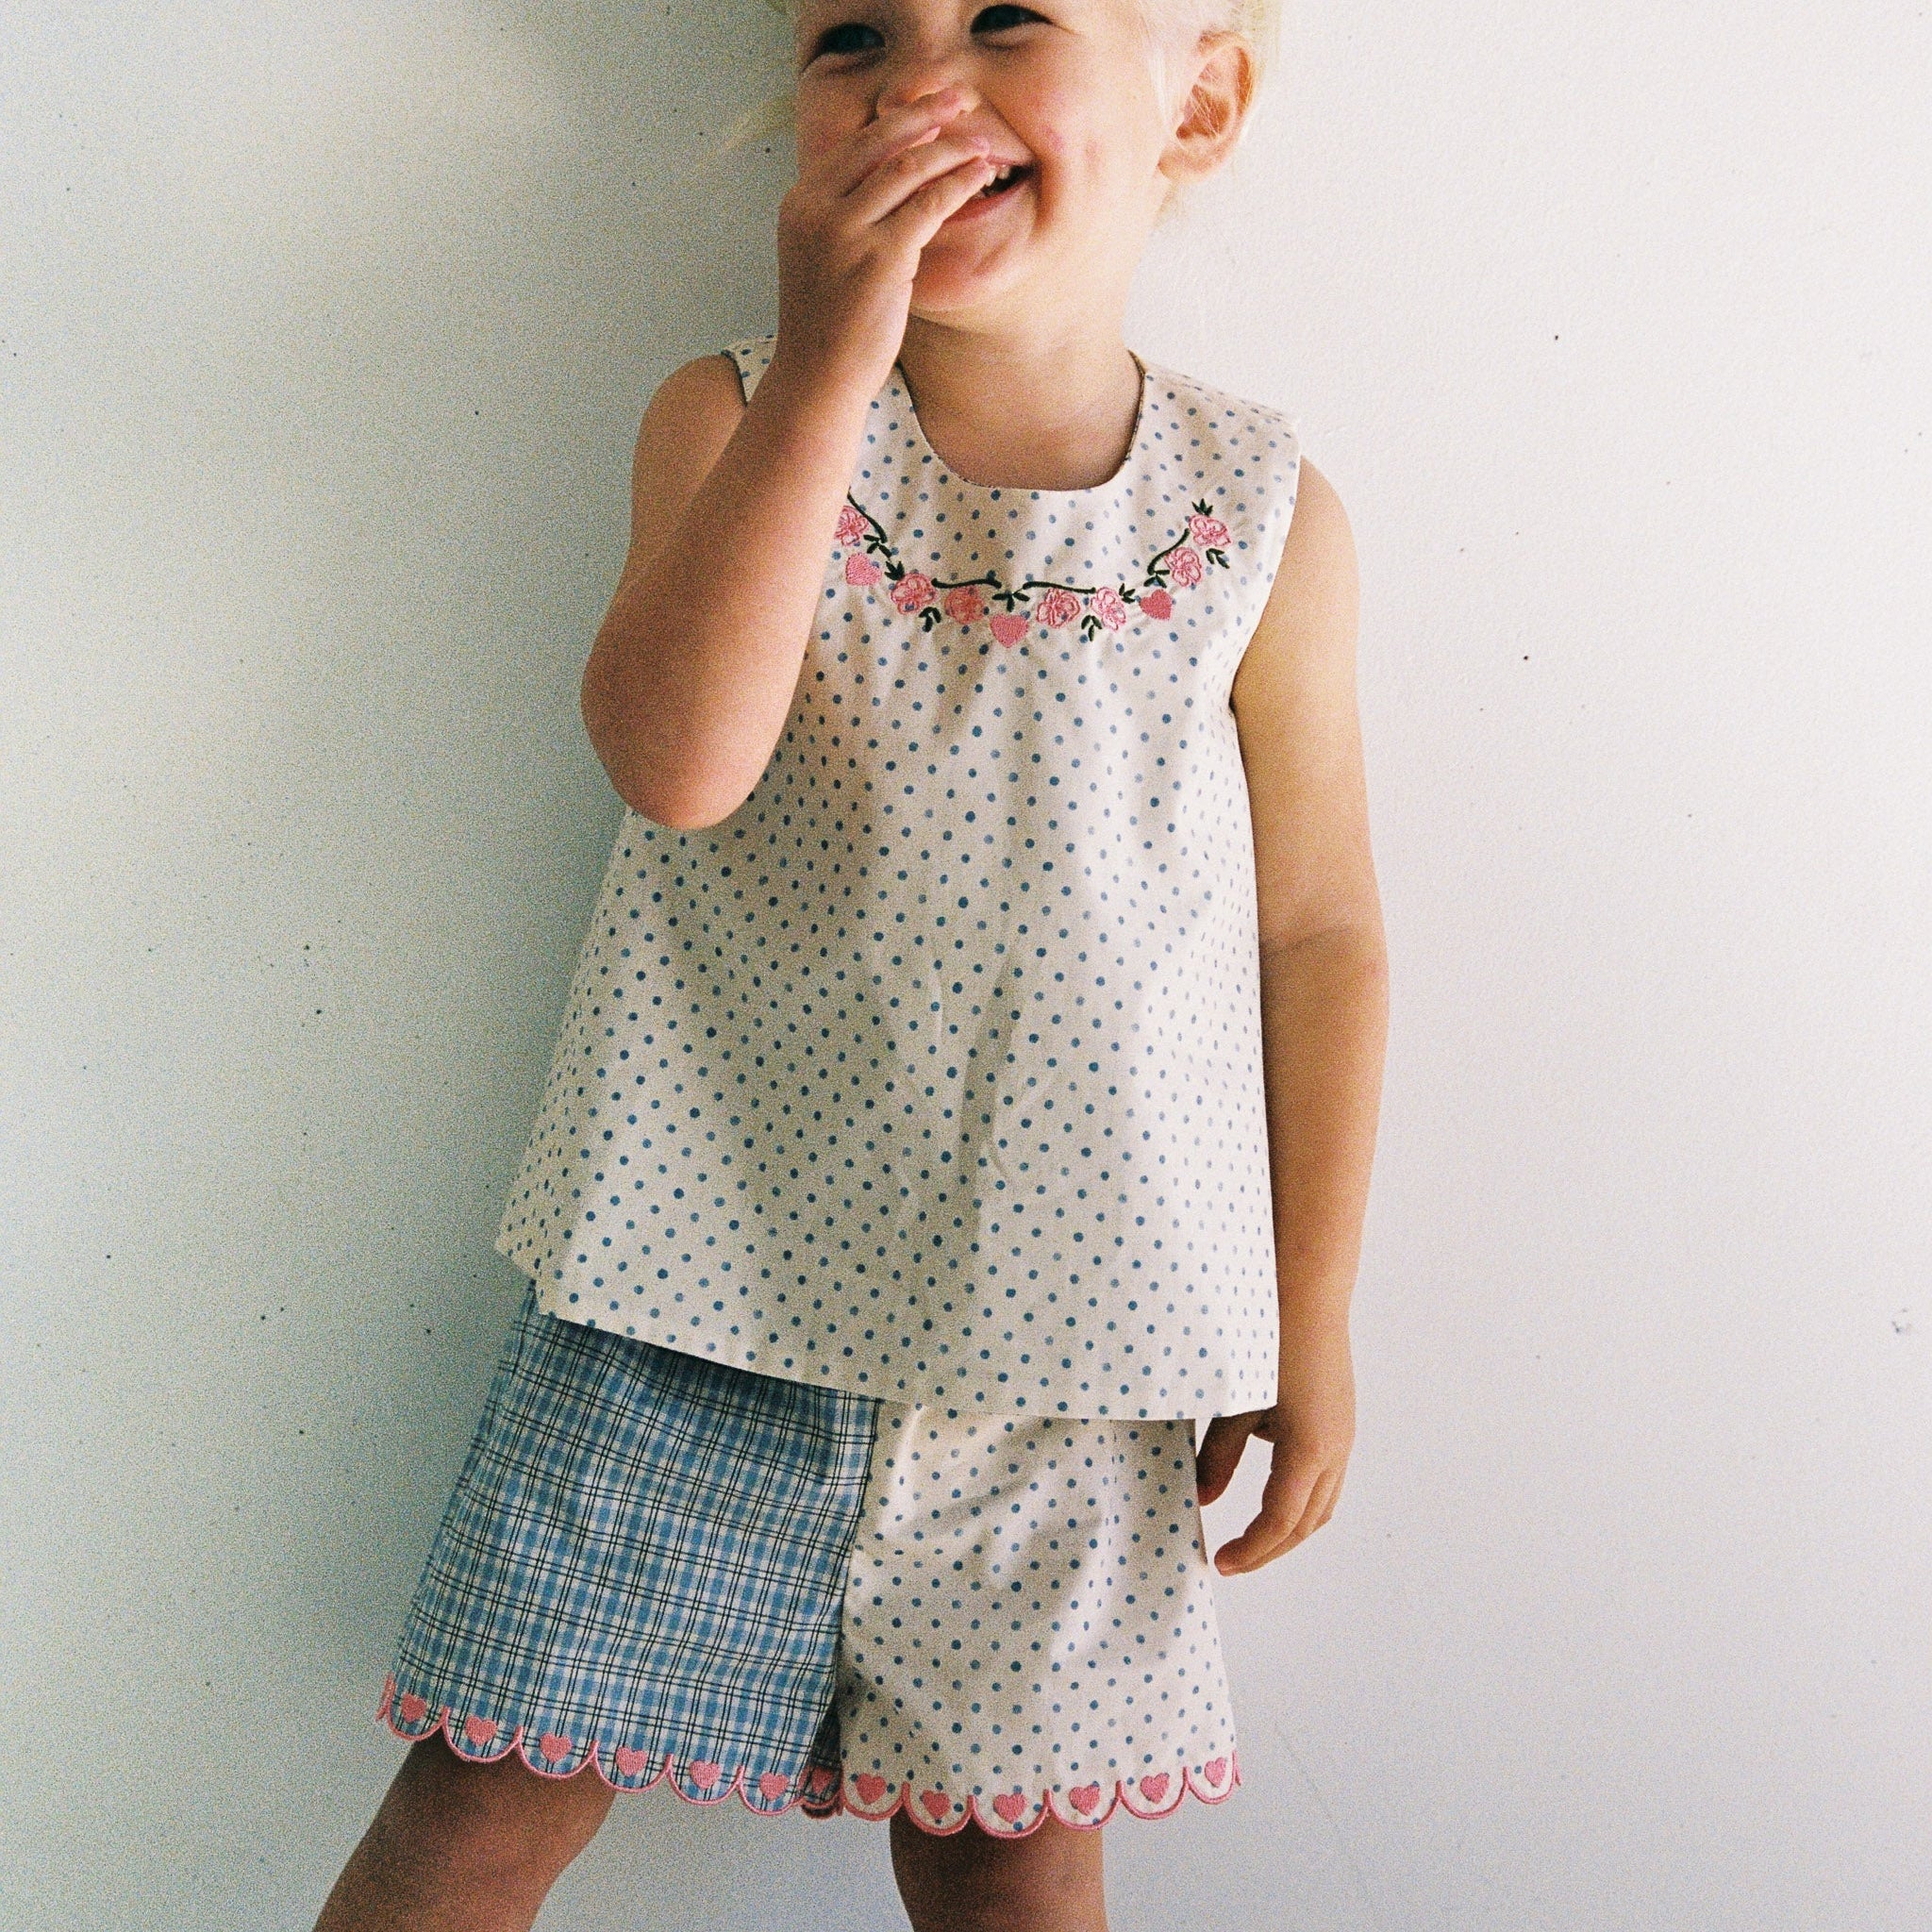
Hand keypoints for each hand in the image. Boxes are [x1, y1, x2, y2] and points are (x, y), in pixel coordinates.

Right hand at [772, 87, 997, 404]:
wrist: (816, 377)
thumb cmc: (828, 325)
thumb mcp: (823, 256)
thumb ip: (846, 215)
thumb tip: (892, 179)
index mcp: (800, 202)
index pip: (854, 144)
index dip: (898, 119)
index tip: (931, 105)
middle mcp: (817, 209)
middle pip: (880, 142)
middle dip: (927, 114)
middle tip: (962, 98)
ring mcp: (846, 232)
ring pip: (908, 168)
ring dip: (951, 149)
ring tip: (983, 141)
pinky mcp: (880, 258)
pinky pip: (929, 205)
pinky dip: (958, 184)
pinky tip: (980, 175)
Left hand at [1195, 1321, 1354, 1574]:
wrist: (1307, 1293)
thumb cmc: (1267, 1342)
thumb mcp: (1235, 1403)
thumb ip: (1218, 1457)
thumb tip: (1203, 1499)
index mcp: (1309, 1450)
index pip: (1279, 1523)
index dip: (1250, 1550)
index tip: (1219, 1563)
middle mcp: (1336, 1451)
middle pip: (1306, 1524)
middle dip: (1269, 1549)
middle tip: (1232, 1559)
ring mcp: (1344, 1436)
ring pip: (1322, 1504)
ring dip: (1289, 1529)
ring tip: (1251, 1537)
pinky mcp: (1341, 1421)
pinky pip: (1326, 1479)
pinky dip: (1300, 1500)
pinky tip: (1270, 1492)